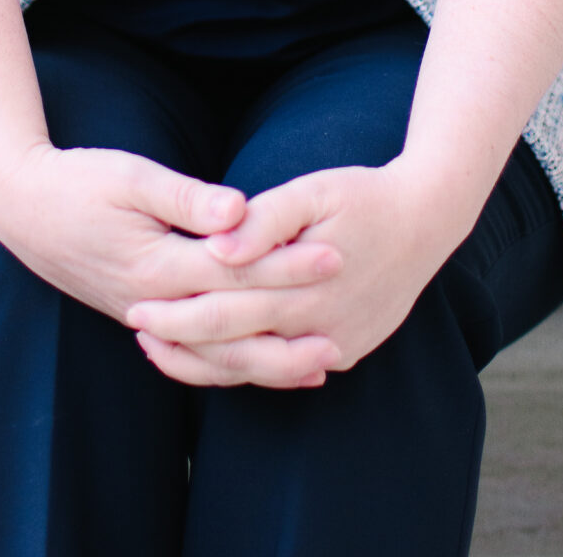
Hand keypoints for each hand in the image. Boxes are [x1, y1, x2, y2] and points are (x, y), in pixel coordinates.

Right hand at [0, 142, 342, 388]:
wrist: (22, 210)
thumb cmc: (78, 181)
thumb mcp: (129, 175)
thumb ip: (185, 196)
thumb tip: (239, 209)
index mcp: (156, 266)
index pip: (235, 273)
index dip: (286, 265)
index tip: (333, 253)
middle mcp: (154, 305)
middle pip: (234, 327)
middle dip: (292, 320)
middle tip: (346, 313)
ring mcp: (148, 319)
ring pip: (217, 358)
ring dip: (271, 361)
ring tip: (324, 360)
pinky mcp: (145, 320)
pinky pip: (198, 358)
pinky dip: (237, 365)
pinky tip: (269, 364)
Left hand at [126, 157, 462, 388]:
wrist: (427, 221)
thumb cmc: (362, 196)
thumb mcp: (313, 192)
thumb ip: (264, 220)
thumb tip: (218, 246)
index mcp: (303, 287)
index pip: (224, 313)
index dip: (177, 314)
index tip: (136, 306)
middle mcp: (318, 328)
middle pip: (234, 347)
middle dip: (181, 343)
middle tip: (137, 328)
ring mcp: (335, 346)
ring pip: (258, 369)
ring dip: (208, 363)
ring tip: (163, 349)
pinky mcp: (346, 351)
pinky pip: (285, 370)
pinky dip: (248, 366)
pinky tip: (218, 355)